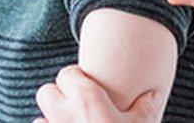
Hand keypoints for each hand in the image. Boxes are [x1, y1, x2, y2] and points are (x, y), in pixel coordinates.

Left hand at [35, 65, 161, 122]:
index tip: (87, 89)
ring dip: (51, 121)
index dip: (77, 80)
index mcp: (86, 98)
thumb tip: (153, 95)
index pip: (68, 74)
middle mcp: (63, 112)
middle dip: (57, 98)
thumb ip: (145, 109)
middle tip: (75, 107)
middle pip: (47, 91)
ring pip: (40, 117)